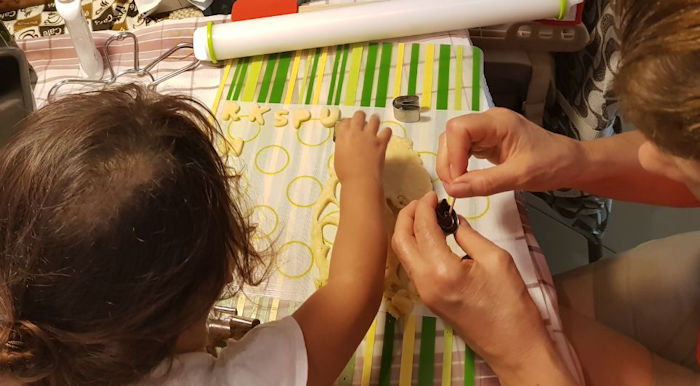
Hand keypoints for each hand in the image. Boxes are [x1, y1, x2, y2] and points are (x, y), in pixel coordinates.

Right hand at [334, 111, 391, 184]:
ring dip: (375, 121)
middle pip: (359, 115)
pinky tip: (384, 136)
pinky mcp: (381, 142)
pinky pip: (387, 131)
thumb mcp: (338, 156)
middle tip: (363, 123)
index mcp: (343, 136)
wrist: (360, 180)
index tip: (351, 127)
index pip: (345, 121)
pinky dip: (386, 132)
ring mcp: (369, 136)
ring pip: (374, 119)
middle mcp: (356, 132)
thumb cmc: (346, 172)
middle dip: (361, 117)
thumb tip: (348, 144)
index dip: (349, 123)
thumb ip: (343, 145)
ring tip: (375, 126)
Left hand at [391, 192, 575, 384]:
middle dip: (406, 215)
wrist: (514, 346)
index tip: (432, 194)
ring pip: (403, 254)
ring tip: (427, 215)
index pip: (421, 227)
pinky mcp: (428, 300)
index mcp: (441, 270)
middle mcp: (425, 283)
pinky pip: (413, 266)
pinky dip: (416, 246)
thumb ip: (469, 235)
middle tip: (422, 201)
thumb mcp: (496, 259)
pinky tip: (432, 237)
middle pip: (400, 240)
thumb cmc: (511, 306)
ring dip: (409, 231)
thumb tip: (453, 220)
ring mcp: (424, 294)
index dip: (424, 206)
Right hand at [438, 108, 583, 197]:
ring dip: (452, 164)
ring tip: (460, 185)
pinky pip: (463, 150)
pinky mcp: (487, 142)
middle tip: (455, 187)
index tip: (457, 180)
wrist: (571, 163)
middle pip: (452, 134)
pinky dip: (460, 166)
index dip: (452, 154)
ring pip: (454, 143)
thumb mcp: (519, 177)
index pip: (459, 129)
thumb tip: (453, 189)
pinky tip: (466, 180)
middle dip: (448, 161)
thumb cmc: (552, 165)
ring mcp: (487, 131)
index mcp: (498, 122)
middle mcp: (488, 122)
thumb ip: (484, 182)